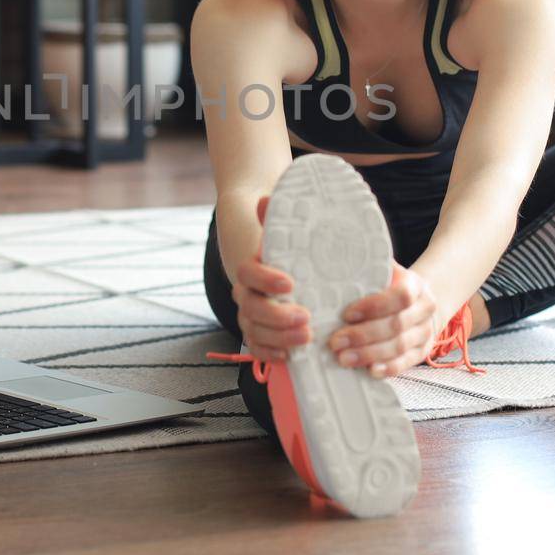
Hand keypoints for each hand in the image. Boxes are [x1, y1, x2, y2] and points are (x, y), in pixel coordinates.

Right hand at [232, 196, 310, 362]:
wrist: (285, 273)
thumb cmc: (292, 254)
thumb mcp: (289, 236)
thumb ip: (277, 220)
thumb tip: (266, 199)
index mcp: (253, 268)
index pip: (248, 272)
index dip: (266, 279)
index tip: (291, 282)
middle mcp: (246, 293)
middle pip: (251, 307)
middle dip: (277, 315)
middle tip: (307, 318)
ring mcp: (250, 315)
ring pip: (254, 329)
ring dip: (279, 337)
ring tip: (307, 338)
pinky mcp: (258, 334)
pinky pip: (256, 347)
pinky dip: (270, 353)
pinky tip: (290, 355)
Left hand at [327, 264, 442, 377]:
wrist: (418, 303)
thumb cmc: (390, 287)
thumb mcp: (383, 273)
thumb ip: (364, 272)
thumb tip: (332, 273)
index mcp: (415, 285)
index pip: (400, 295)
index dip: (374, 306)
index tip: (347, 314)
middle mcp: (425, 308)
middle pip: (396, 324)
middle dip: (363, 335)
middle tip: (335, 342)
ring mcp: (426, 332)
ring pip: (399, 346)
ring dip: (369, 354)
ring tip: (343, 358)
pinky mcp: (422, 352)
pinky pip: (406, 363)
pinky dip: (388, 368)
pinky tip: (370, 370)